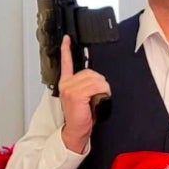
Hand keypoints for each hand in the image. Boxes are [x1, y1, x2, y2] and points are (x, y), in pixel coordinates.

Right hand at [57, 35, 109, 152]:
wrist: (76, 129)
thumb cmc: (81, 115)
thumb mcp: (83, 97)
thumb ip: (87, 86)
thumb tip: (98, 81)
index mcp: (66, 82)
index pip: (66, 63)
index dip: (66, 49)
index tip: (66, 39)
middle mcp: (66, 84)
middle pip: (92, 73)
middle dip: (100, 83)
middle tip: (96, 96)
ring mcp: (70, 88)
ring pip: (96, 80)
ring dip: (102, 89)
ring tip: (96, 100)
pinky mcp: (75, 94)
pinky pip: (95, 87)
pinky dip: (101, 93)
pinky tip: (95, 100)